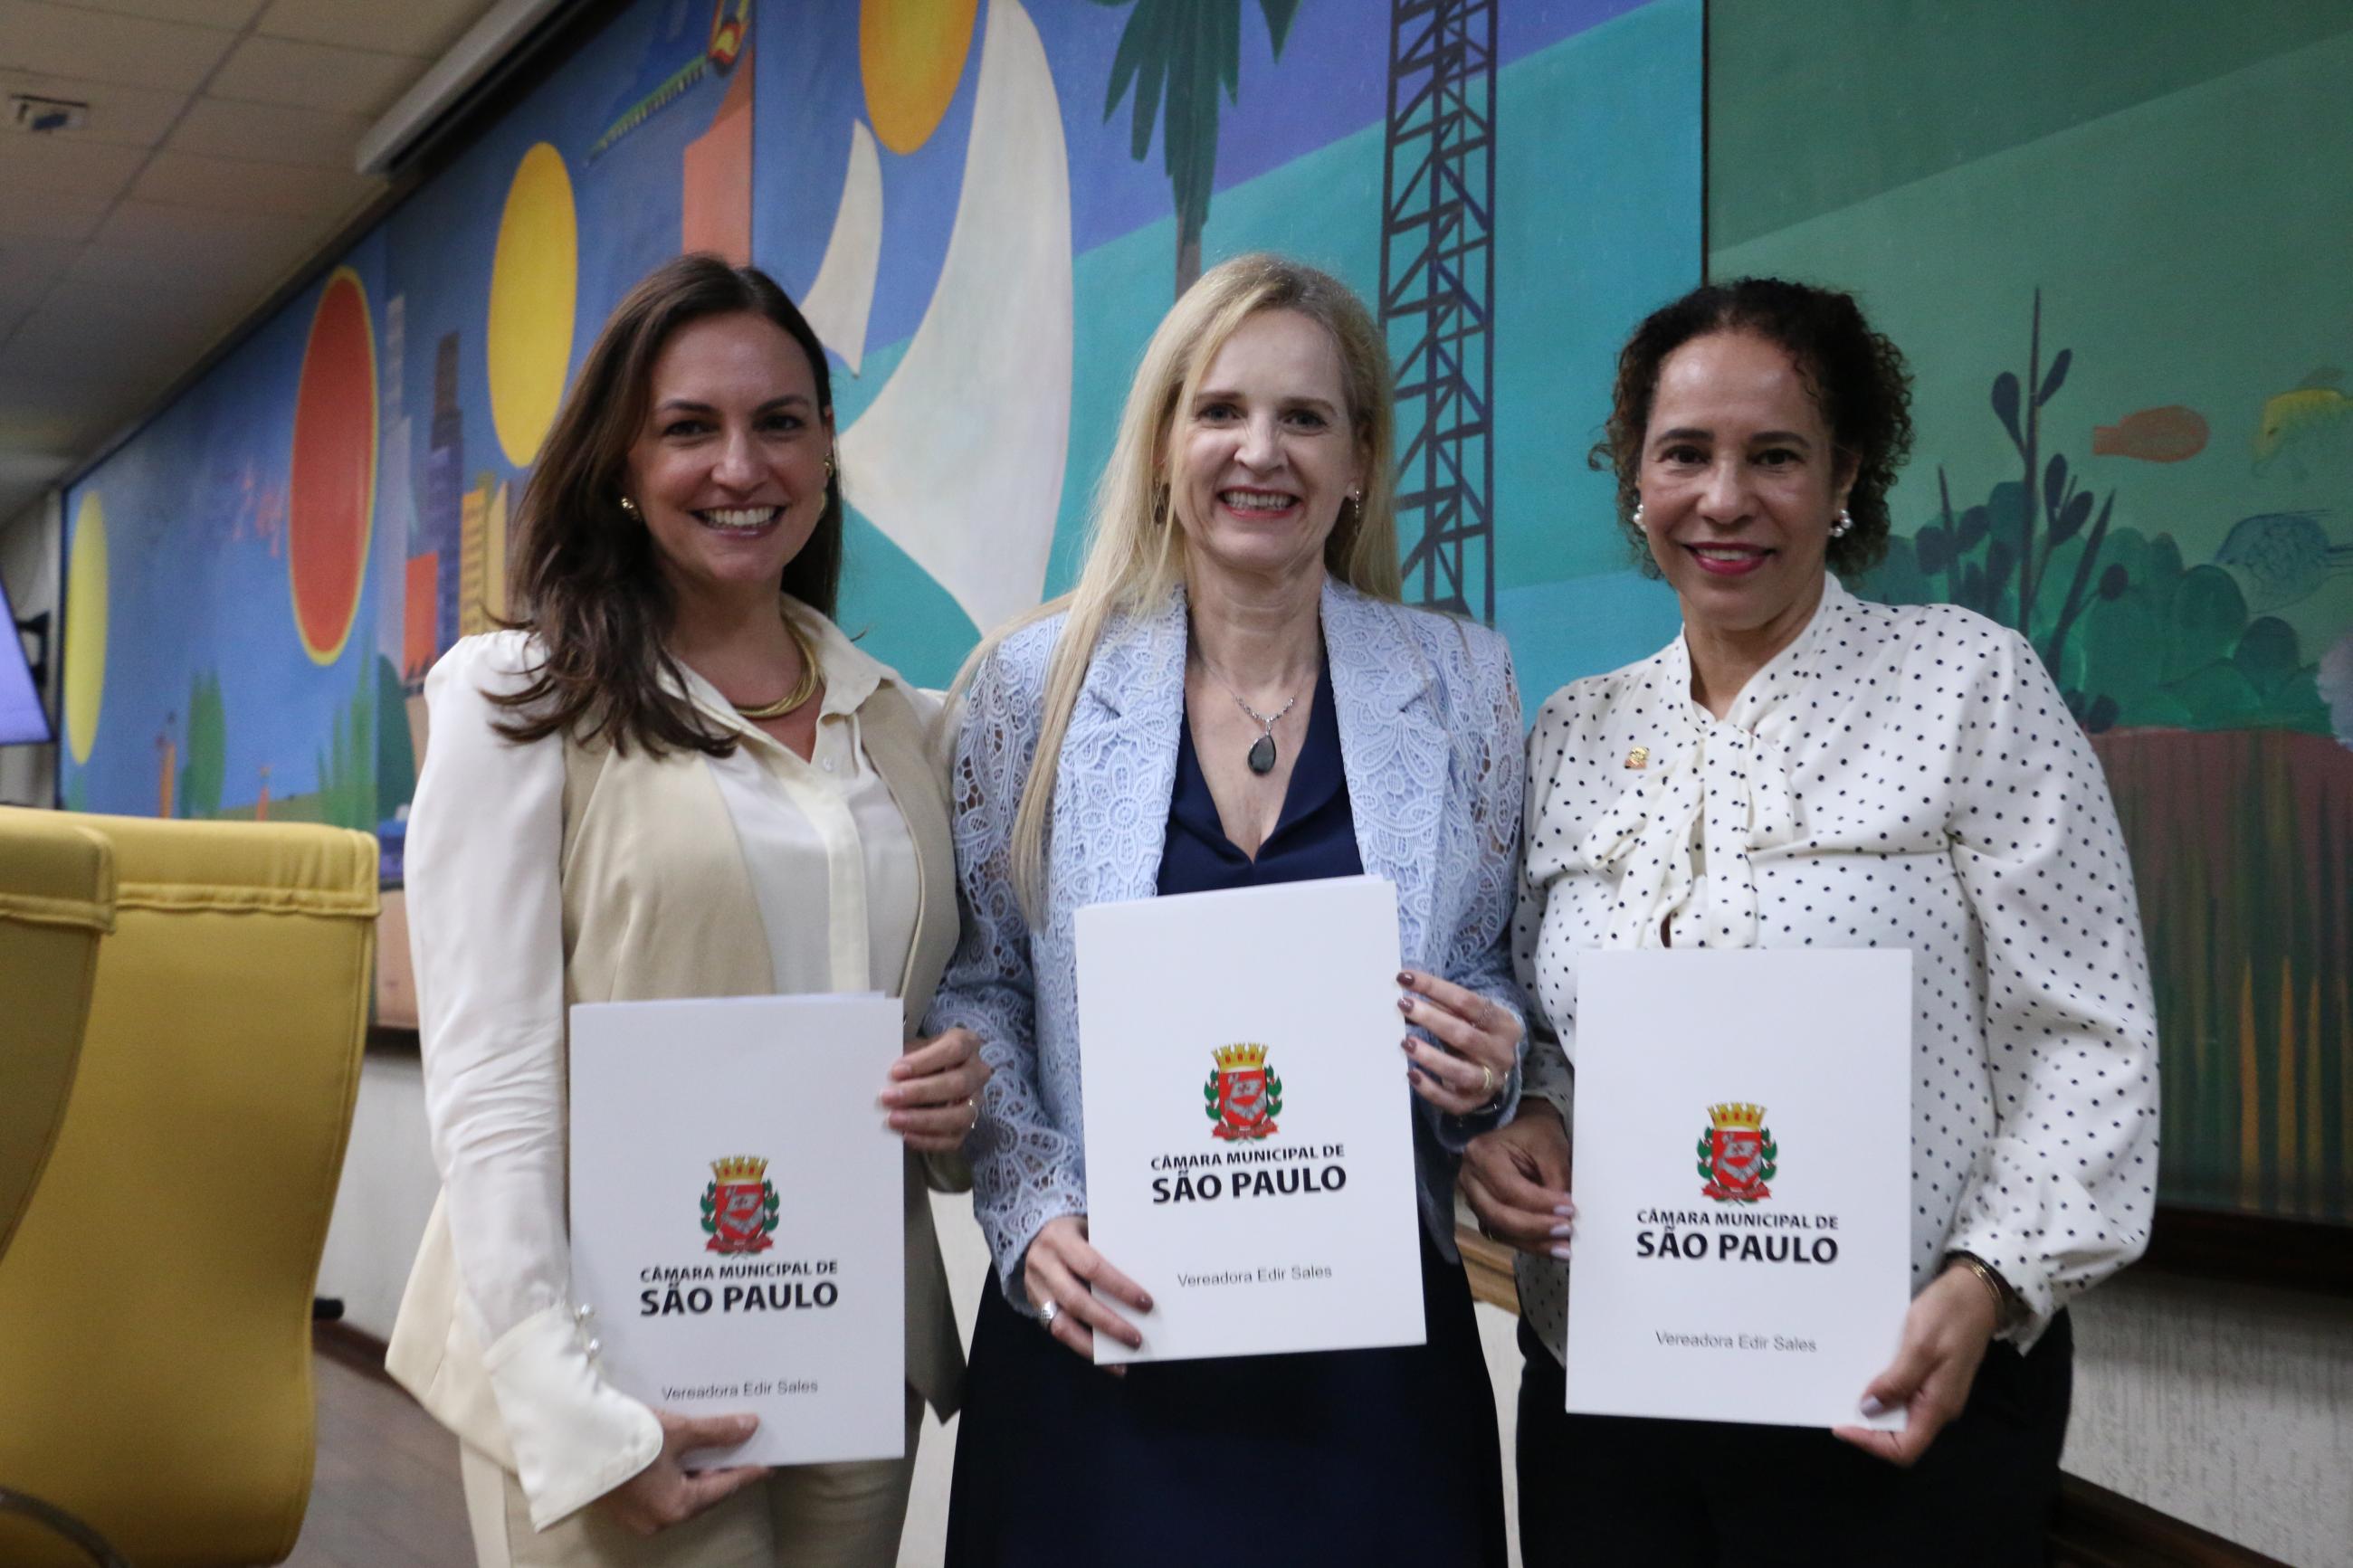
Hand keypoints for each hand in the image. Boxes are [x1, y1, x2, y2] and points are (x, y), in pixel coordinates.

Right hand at [595, 1410, 767, 1536]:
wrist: (574, 1437)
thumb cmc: (629, 1438)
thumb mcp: (679, 1431)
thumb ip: (717, 1432)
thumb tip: (750, 1427)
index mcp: (676, 1508)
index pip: (724, 1489)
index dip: (748, 1472)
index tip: (767, 1463)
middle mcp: (658, 1520)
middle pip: (702, 1494)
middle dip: (721, 1470)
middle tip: (742, 1449)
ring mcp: (637, 1515)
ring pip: (680, 1492)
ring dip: (697, 1470)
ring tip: (715, 1446)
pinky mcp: (622, 1503)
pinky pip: (660, 1490)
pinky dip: (675, 1472)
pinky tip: (681, 1451)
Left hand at [880, 1027, 989, 1152]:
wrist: (930, 1075)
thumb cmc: (920, 1059)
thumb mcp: (914, 1049)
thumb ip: (904, 1058)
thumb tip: (881, 1074)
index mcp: (967, 1044)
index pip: (954, 1049)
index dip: (925, 1061)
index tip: (896, 1071)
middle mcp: (978, 1073)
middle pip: (957, 1084)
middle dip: (920, 1092)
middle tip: (888, 1097)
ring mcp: (975, 1102)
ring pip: (960, 1115)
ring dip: (924, 1119)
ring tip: (894, 1119)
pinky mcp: (968, 1127)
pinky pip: (953, 1139)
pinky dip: (929, 1140)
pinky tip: (906, 1136)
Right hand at [1022, 1214, 1150, 1368]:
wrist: (1034, 1234)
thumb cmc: (1075, 1231)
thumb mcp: (1089, 1227)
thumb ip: (1111, 1246)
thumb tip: (1151, 1274)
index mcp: (1060, 1239)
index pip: (1091, 1267)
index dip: (1119, 1287)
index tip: (1146, 1303)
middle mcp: (1043, 1265)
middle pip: (1076, 1300)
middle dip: (1109, 1323)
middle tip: (1137, 1339)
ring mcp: (1035, 1289)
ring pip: (1062, 1325)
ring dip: (1094, 1346)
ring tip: (1123, 1360)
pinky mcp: (1035, 1308)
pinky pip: (1059, 1334)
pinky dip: (1085, 1350)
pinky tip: (1108, 1362)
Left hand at [1396, 969, 1518, 1116]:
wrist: (1497, 1071)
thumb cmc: (1476, 1034)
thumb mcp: (1469, 1018)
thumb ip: (1444, 1008)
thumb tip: (1407, 996)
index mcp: (1503, 1024)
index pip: (1467, 1001)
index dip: (1435, 988)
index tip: (1405, 978)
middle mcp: (1501, 1053)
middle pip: (1464, 1035)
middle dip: (1431, 1019)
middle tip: (1403, 1005)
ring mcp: (1490, 1081)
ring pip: (1461, 1072)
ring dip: (1431, 1057)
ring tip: (1406, 1042)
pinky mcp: (1474, 1103)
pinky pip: (1451, 1101)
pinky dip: (1430, 1088)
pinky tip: (1411, 1074)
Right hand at [1460, 1100, 1573, 1259]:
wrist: (1523, 1129)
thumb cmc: (1535, 1132)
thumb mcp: (1550, 1145)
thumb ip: (1556, 1177)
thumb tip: (1566, 1214)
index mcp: (1482, 1154)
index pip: (1509, 1188)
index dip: (1540, 1203)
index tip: (1570, 1210)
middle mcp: (1470, 1179)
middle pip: (1498, 1215)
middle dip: (1534, 1228)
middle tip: (1566, 1231)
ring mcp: (1474, 1199)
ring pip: (1499, 1230)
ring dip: (1533, 1243)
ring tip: (1563, 1248)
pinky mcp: (1485, 1213)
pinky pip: (1503, 1235)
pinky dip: (1527, 1243)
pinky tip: (1550, 1247)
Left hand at [1832, 1264, 2000, 1465]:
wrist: (1975, 1290)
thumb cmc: (1950, 1314)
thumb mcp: (1919, 1345)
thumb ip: (1896, 1381)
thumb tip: (1867, 1410)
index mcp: (1938, 1406)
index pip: (1905, 1449)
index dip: (1870, 1444)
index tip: (1840, 1424)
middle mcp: (1937, 1406)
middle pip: (1899, 1435)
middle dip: (1866, 1425)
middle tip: (1835, 1403)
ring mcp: (1934, 1391)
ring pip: (1898, 1413)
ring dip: (1871, 1405)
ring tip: (1843, 1387)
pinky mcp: (1930, 1375)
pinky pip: (1902, 1392)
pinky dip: (1880, 1387)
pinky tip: (1863, 1371)